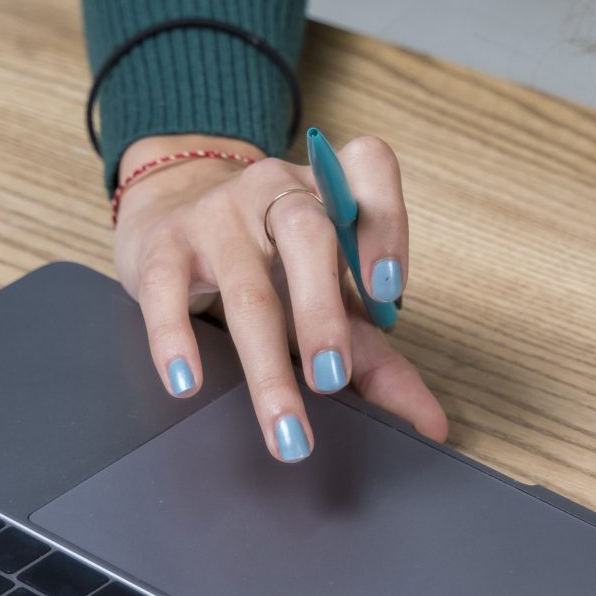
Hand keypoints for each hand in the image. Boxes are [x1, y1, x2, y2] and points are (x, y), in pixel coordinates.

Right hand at [110, 132, 447, 461]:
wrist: (172, 216)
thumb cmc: (273, 265)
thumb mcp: (333, 302)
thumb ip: (380, 359)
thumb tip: (430, 425)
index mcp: (332, 191)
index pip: (368, 169)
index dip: (386, 224)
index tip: (390, 290)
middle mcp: (278, 189)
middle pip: (306, 232)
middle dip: (322, 309)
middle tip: (332, 378)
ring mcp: (218, 212)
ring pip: (245, 283)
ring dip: (267, 363)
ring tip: (284, 426)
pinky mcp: (164, 242)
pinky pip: (167, 286)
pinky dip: (176, 338)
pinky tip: (188, 383)